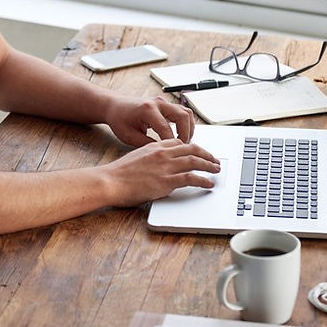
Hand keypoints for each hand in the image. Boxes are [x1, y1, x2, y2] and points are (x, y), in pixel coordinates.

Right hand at [101, 138, 219, 206]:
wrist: (110, 181)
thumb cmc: (118, 173)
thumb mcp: (136, 157)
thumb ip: (150, 157)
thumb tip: (157, 165)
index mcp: (154, 146)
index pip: (179, 142)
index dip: (192, 147)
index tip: (198, 152)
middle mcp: (162, 153)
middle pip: (191, 149)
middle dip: (205, 154)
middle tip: (214, 160)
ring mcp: (165, 166)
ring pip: (194, 161)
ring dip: (208, 165)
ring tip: (216, 169)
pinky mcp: (166, 180)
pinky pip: (191, 178)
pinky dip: (203, 180)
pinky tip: (209, 183)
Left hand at [104, 95, 195, 146]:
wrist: (115, 106)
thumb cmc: (119, 120)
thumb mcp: (128, 136)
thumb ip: (146, 144)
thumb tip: (162, 154)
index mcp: (147, 109)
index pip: (166, 128)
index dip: (172, 144)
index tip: (174, 155)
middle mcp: (158, 103)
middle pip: (182, 116)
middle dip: (185, 134)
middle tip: (183, 149)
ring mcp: (163, 102)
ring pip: (186, 112)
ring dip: (189, 128)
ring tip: (184, 143)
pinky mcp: (166, 105)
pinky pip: (183, 112)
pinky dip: (186, 124)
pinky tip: (182, 136)